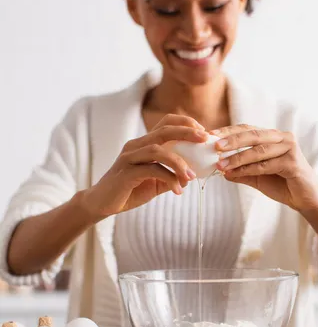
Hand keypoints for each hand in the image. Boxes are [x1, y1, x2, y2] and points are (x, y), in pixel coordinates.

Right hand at [83, 115, 206, 219]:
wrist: (102, 204)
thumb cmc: (129, 190)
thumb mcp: (155, 182)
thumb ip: (171, 176)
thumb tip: (190, 176)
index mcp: (144, 144)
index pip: (166, 123)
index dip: (186, 124)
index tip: (204, 133)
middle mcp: (136, 146)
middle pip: (163, 131)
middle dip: (187, 132)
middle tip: (205, 139)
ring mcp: (129, 158)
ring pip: (158, 150)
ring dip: (179, 162)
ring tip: (191, 177)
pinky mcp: (126, 173)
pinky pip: (151, 170)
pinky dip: (168, 179)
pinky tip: (178, 190)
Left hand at [214, 124, 317, 211]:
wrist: (306, 200)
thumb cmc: (283, 185)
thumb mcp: (258, 177)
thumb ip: (242, 172)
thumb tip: (221, 170)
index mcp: (273, 137)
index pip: (248, 130)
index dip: (229, 132)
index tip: (210, 135)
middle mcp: (283, 138)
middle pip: (253, 135)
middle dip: (231, 140)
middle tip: (214, 146)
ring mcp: (290, 148)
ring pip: (258, 150)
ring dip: (237, 158)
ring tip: (220, 164)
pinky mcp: (293, 162)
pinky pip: (266, 164)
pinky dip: (249, 169)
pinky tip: (235, 173)